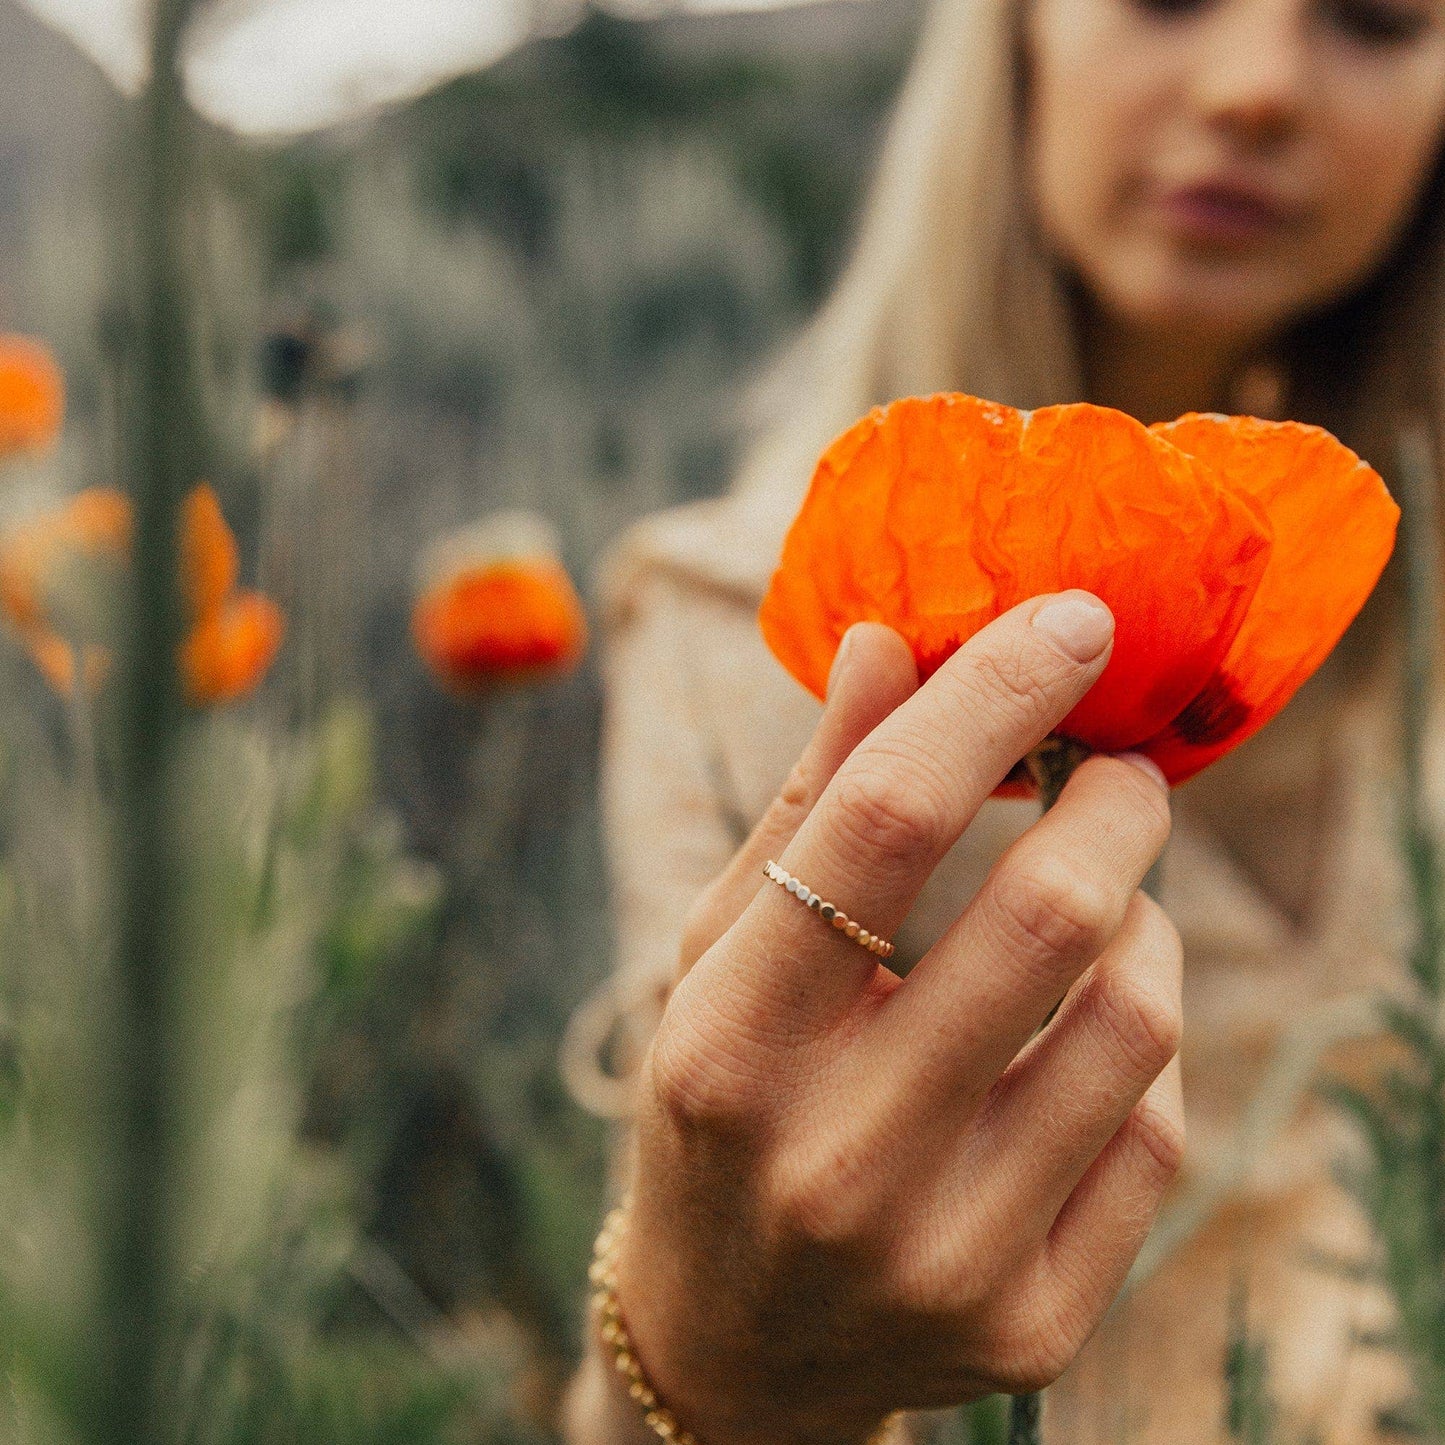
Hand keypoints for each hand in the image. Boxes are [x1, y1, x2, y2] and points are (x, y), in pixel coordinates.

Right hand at [613, 592, 1180, 1444]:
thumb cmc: (721, 1105)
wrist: (735, 1342)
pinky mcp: (1036, 1326)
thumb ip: (808, 803)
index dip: (991, 696)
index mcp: (730, 1048)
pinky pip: (1158, 1123)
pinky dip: (1143, 1029)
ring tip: (1103, 894)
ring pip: (1136, 1015)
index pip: (880, 825)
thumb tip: (888, 643)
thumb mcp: (721, 954)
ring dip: (1144, 912)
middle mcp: (836, 1164)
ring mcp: (946, 1259)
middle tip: (1116, 762)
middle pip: (1047, 914)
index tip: (1069, 620)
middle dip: (1114, 796)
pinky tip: (1094, 1015)